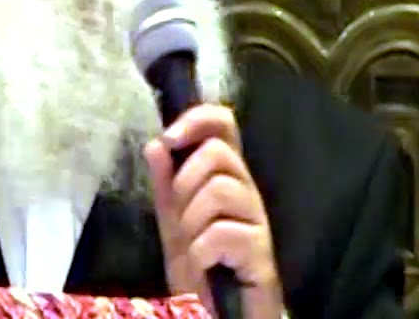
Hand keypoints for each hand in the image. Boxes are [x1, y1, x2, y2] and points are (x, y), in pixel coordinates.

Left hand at [144, 105, 283, 318]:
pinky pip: (221, 233)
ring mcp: (259, 223)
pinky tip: (205, 269)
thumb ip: (165, 186)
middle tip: (182, 223)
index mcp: (228, 180)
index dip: (199, 119)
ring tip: (193, 249)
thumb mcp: (173, 224)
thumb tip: (155, 144)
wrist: (220, 314)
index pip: (225, 126)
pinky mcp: (263, 255)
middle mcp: (248, 193)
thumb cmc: (203, 270)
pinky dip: (200, 253)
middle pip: (218, 153)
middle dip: (184, 186)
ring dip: (191, 222)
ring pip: (219, 189)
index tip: (170, 138)